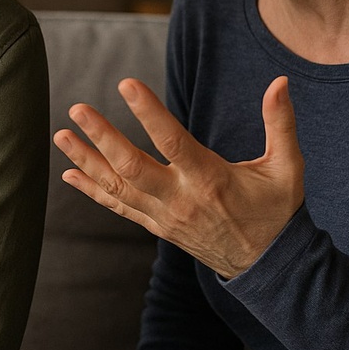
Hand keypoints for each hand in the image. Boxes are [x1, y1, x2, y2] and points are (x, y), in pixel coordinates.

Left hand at [54, 76, 304, 278]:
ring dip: (86, 161)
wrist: (269, 268)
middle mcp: (181, 199)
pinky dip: (93, 191)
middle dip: (102, 137)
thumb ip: (280, 123)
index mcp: (210, 179)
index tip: (126, 84)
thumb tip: (281, 81)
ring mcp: (165, 217)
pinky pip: (119, 207)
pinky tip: (70, 173)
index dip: (148, 113)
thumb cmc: (277, 211)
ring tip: (61, 135)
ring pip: (117, 188)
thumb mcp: (287, 167)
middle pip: (131, 168)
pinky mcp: (158, 227)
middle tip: (77, 109)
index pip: (172, 142)